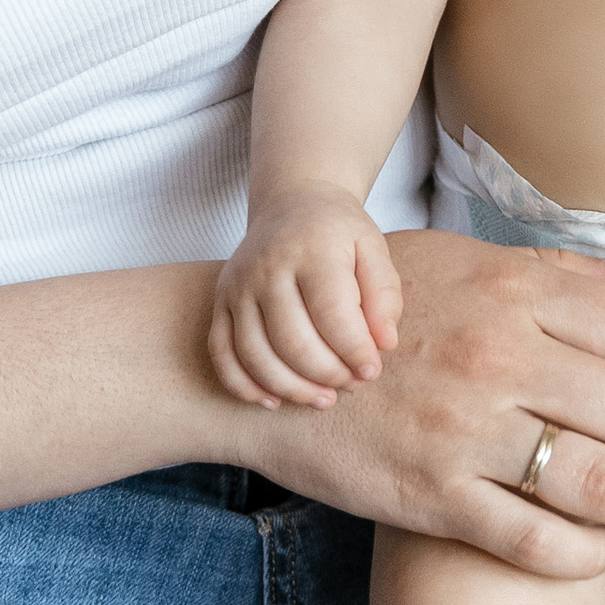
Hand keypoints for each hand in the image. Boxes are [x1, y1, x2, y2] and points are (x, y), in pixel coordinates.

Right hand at [209, 202, 404, 408]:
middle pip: (292, 341)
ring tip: (324, 399)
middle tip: (352, 385)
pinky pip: (222, 354)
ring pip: (256, 355)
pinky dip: (244, 385)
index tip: (372, 369)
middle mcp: (266, 266)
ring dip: (292, 389)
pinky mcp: (220, 302)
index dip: (355, 351)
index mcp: (310, 249)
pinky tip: (274, 400)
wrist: (292, 203)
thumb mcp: (372, 249)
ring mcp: (237, 285)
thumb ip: (384, 294)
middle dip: (327, 374)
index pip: (331, 314)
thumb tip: (385, 344)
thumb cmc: (338, 233)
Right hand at [233, 232, 604, 579]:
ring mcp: (465, 432)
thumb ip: (559, 272)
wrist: (268, 364)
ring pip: (601, 482)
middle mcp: (498, 357)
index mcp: (513, 290)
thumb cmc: (377, 305)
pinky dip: (589, 552)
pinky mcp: (433, 497)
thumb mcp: (466, 262)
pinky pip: (536, 541)